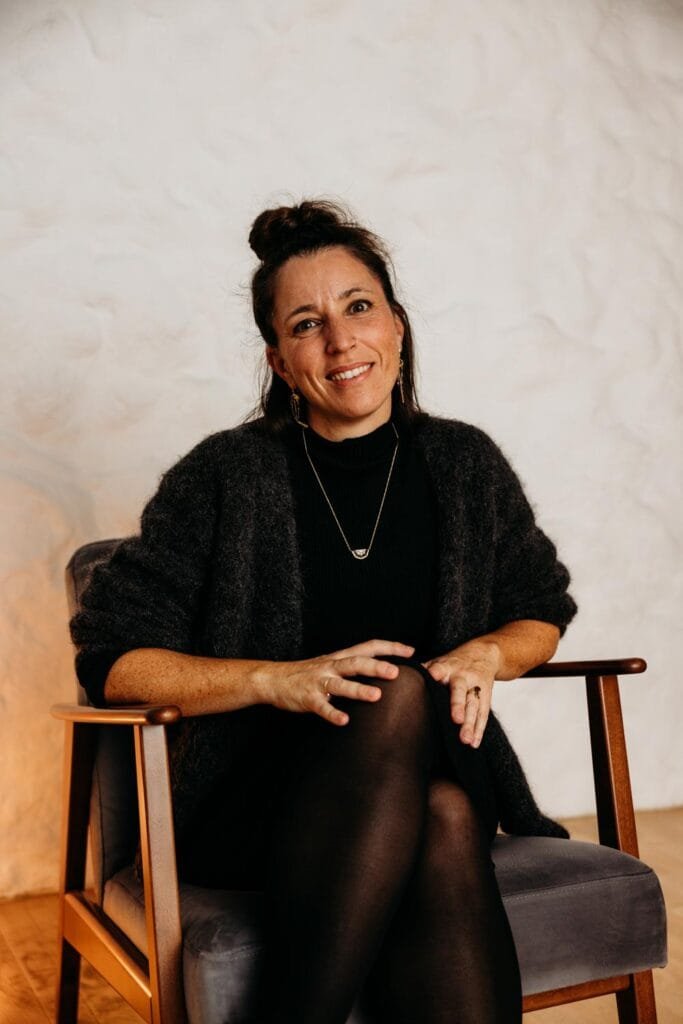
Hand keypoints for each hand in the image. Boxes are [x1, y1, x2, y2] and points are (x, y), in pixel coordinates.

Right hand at [264, 639, 414, 725]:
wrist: (273, 679)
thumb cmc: (307, 673)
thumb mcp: (331, 664)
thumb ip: (353, 667)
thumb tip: (382, 671)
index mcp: (339, 657)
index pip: (368, 647)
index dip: (389, 647)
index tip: (411, 651)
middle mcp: (331, 666)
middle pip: (356, 662)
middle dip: (377, 666)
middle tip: (397, 672)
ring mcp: (318, 682)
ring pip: (340, 683)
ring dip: (358, 689)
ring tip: (376, 695)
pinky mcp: (307, 698)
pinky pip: (321, 706)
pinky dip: (332, 713)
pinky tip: (344, 720)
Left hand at [422, 639, 500, 746]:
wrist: (484, 653)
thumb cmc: (454, 662)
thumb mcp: (439, 661)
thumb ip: (423, 671)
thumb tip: (399, 680)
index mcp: (447, 667)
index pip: (439, 669)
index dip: (435, 673)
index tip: (432, 677)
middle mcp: (462, 677)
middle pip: (460, 691)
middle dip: (458, 705)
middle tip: (456, 719)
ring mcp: (475, 687)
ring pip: (473, 706)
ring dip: (470, 724)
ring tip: (465, 740)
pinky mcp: (486, 697)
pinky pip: (483, 714)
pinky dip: (479, 730)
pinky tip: (473, 743)